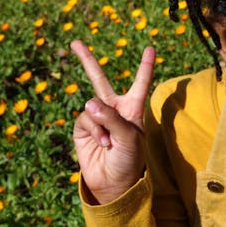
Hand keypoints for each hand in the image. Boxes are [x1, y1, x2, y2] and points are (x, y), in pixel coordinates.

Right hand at [71, 40, 155, 204]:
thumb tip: (88, 103)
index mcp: (133, 108)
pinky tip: (102, 144)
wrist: (114, 184)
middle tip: (75, 42)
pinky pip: (84, 119)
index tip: (150, 47)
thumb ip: (112, 117)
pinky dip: (93, 131)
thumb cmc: (130, 160)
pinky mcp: (83, 129)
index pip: (140, 82)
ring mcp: (97, 118)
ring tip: (109, 142)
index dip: (145, 66)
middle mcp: (114, 110)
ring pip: (91, 105)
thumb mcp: (130, 137)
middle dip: (87, 61)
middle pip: (99, 79)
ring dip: (101, 124)